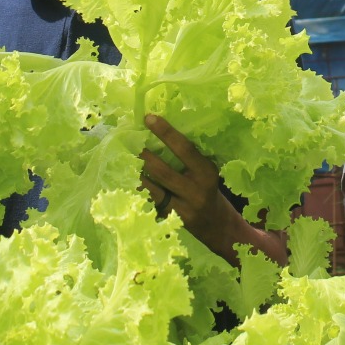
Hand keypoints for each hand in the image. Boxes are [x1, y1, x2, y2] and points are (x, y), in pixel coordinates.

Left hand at [139, 113, 285, 266]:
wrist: (220, 227)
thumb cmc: (211, 191)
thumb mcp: (207, 173)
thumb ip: (190, 160)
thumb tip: (161, 135)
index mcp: (207, 172)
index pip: (184, 148)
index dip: (166, 132)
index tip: (148, 117)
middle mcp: (196, 189)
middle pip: (162, 170)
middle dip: (143, 156)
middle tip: (128, 141)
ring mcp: (183, 207)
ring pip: (152, 188)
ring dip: (136, 174)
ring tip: (123, 159)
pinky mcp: (173, 220)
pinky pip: (151, 203)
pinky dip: (140, 191)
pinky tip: (129, 181)